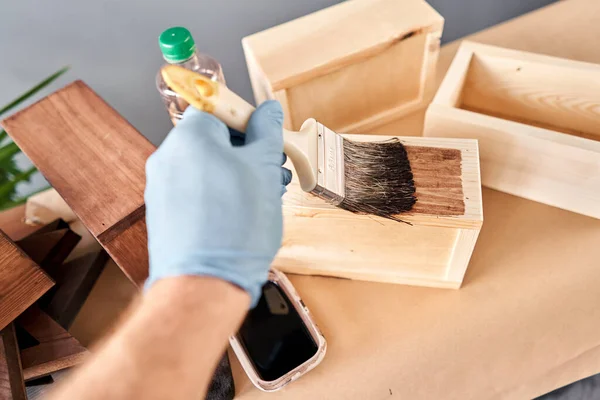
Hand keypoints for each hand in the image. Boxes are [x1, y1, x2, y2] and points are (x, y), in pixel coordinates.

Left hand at [144, 100, 290, 305]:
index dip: (245, 118)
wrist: (205, 282)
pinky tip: (241, 213)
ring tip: (262, 195)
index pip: (217, 108)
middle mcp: (168, 158)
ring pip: (205, 167)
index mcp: (189, 138)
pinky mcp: (164, 213)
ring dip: (236, 174)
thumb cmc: (233, 229)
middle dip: (245, 151)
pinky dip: (218, 194)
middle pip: (211, 140)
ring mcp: (162, 187)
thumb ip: (267, 133)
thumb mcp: (263, 169)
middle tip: (270, 168)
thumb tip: (269, 113)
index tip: (264, 132)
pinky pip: (194, 191)